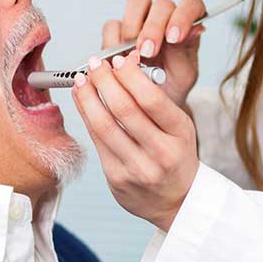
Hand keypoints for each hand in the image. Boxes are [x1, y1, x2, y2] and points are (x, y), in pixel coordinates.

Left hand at [71, 50, 198, 231]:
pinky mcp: (116, 178)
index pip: (152, 99)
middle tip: (94, 63)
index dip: (130, 75)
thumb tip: (125, 65)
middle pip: (124, 109)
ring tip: (81, 79)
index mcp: (181, 134)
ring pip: (104, 126)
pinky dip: (86, 116)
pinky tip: (82, 100)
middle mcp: (160, 153)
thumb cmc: (176, 155)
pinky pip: (96, 141)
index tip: (118, 60)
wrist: (178, 201)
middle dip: (104, 80)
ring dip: (88, 97)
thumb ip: (155, 100)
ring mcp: (137, 168)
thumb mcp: (179, 127)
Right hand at [102, 0, 206, 107]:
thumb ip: (183, 52)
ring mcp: (141, 22)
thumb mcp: (183, 76)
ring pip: (137, 2)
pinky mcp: (118, 32)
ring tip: (133, 56)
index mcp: (187, 26)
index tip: (174, 38)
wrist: (149, 106)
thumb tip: (190, 31)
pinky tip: (119, 60)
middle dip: (154, 27)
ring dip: (133, 28)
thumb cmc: (172, 87)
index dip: (183, 15)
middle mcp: (165, 18)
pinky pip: (113, 25)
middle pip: (161, 4)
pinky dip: (113, 42)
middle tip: (148, 52)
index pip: (191, 4)